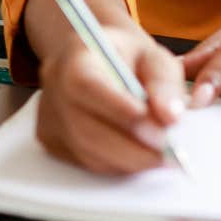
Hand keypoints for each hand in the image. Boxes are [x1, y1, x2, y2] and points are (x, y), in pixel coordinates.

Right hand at [34, 24, 186, 174]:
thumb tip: (171, 116)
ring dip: (129, 161)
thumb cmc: (127, 57)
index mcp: (74, 57)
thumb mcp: (152, 56)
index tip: (159, 130)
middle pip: (85, 129)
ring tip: (161, 156)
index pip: (87, 86)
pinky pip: (86, 162)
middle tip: (171, 154)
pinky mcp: (52, 141)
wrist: (98, 60)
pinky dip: (117, 164)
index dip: (120, 111)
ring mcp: (49, 118)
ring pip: (87, 152)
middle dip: (133, 149)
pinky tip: (137, 154)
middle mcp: (54, 88)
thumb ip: (163, 83)